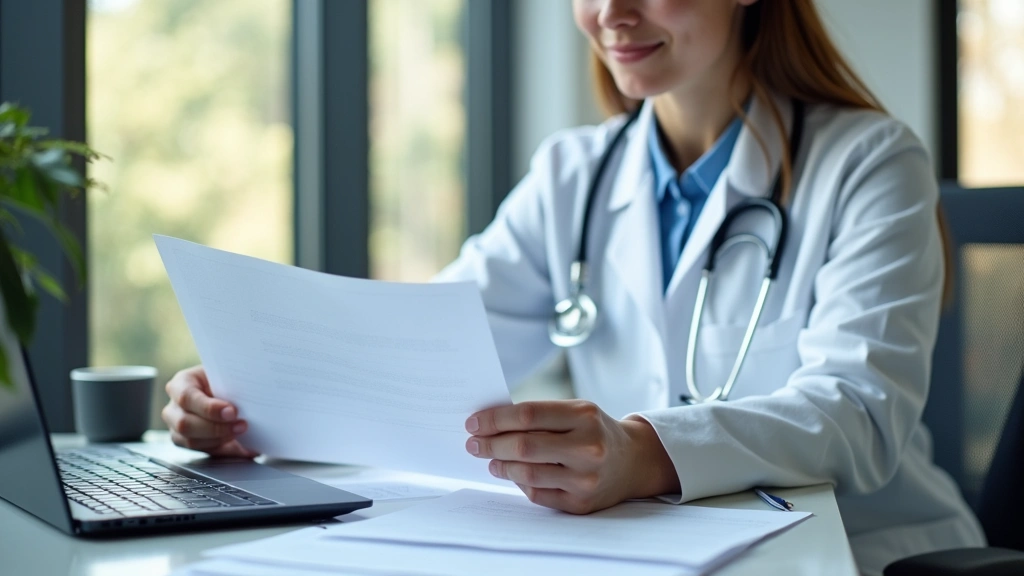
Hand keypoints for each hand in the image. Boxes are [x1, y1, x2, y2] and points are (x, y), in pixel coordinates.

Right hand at [161, 366, 257, 457]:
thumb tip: (250, 399)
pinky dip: (222, 448)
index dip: (209, 408)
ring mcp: (176, 427)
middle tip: (241, 425)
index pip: (186, 397)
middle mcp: (174, 407)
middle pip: (185, 424)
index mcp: (180, 384)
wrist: (222, 388)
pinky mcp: (186, 442)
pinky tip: (238, 444)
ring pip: (191, 441)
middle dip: (216, 428)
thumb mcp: (225, 375)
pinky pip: (201, 450)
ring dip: (220, 439)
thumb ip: (231, 386)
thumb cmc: (222, 379)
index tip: (232, 412)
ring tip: (241, 432)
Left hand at [465, 400, 678, 513]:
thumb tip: (491, 424)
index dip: (495, 419)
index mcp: (585, 416)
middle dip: (491, 444)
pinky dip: (519, 483)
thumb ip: (540, 415)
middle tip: (473, 443)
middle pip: (524, 446)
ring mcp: (585, 478)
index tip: (474, 422)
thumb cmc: (595, 431)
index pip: (528, 415)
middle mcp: (588, 447)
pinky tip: (511, 473)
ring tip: (490, 459)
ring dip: (500, 465)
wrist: (633, 461)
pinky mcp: (581, 503)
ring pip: (527, 473)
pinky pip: (537, 493)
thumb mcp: (576, 411)